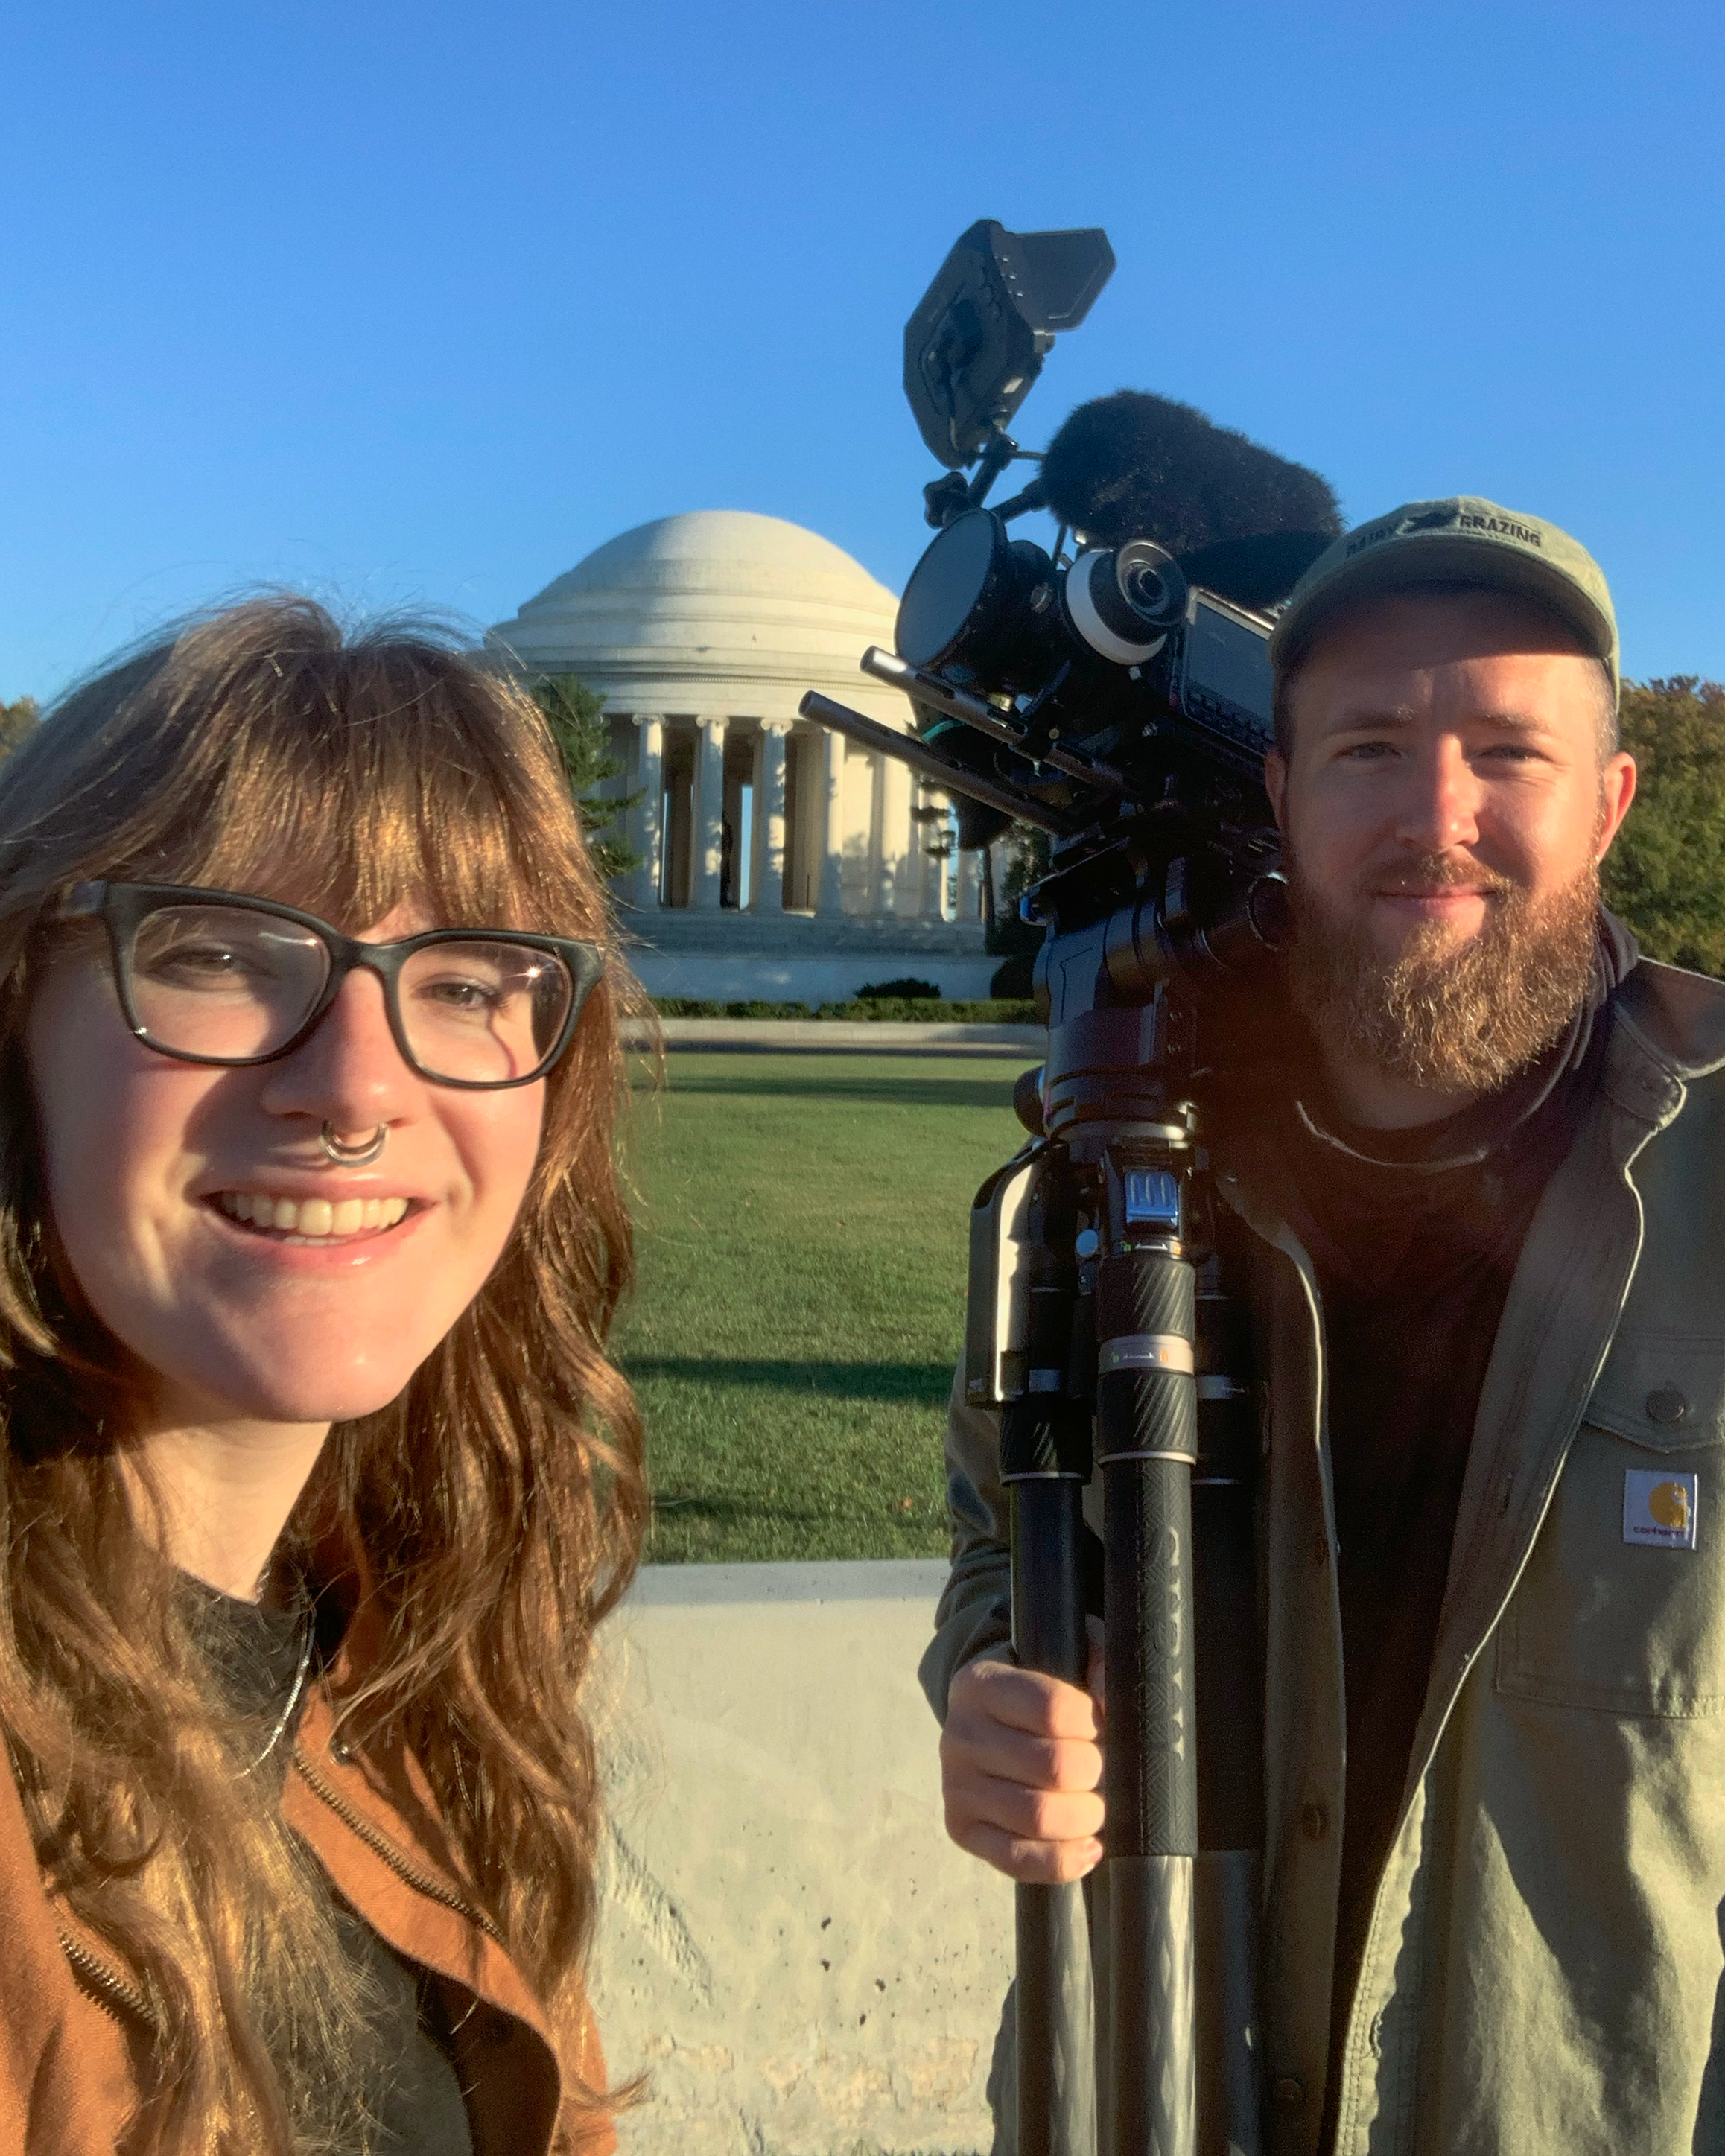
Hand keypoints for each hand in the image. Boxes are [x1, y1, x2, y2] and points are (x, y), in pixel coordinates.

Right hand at [940, 1621, 1105, 1883]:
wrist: (992, 1722)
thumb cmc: (1041, 1692)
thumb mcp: (1067, 1656)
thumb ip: (1099, 1661)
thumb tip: (1113, 1696)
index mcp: (980, 1683)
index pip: (1052, 1708)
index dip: (1093, 1723)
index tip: (1102, 1725)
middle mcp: (959, 1734)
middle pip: (1053, 1767)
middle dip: (1095, 1773)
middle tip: (1103, 1768)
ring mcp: (955, 1785)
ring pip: (1038, 1818)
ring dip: (1086, 1817)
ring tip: (1097, 1805)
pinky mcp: (961, 1828)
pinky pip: (1016, 1860)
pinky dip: (1062, 1861)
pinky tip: (1088, 1847)